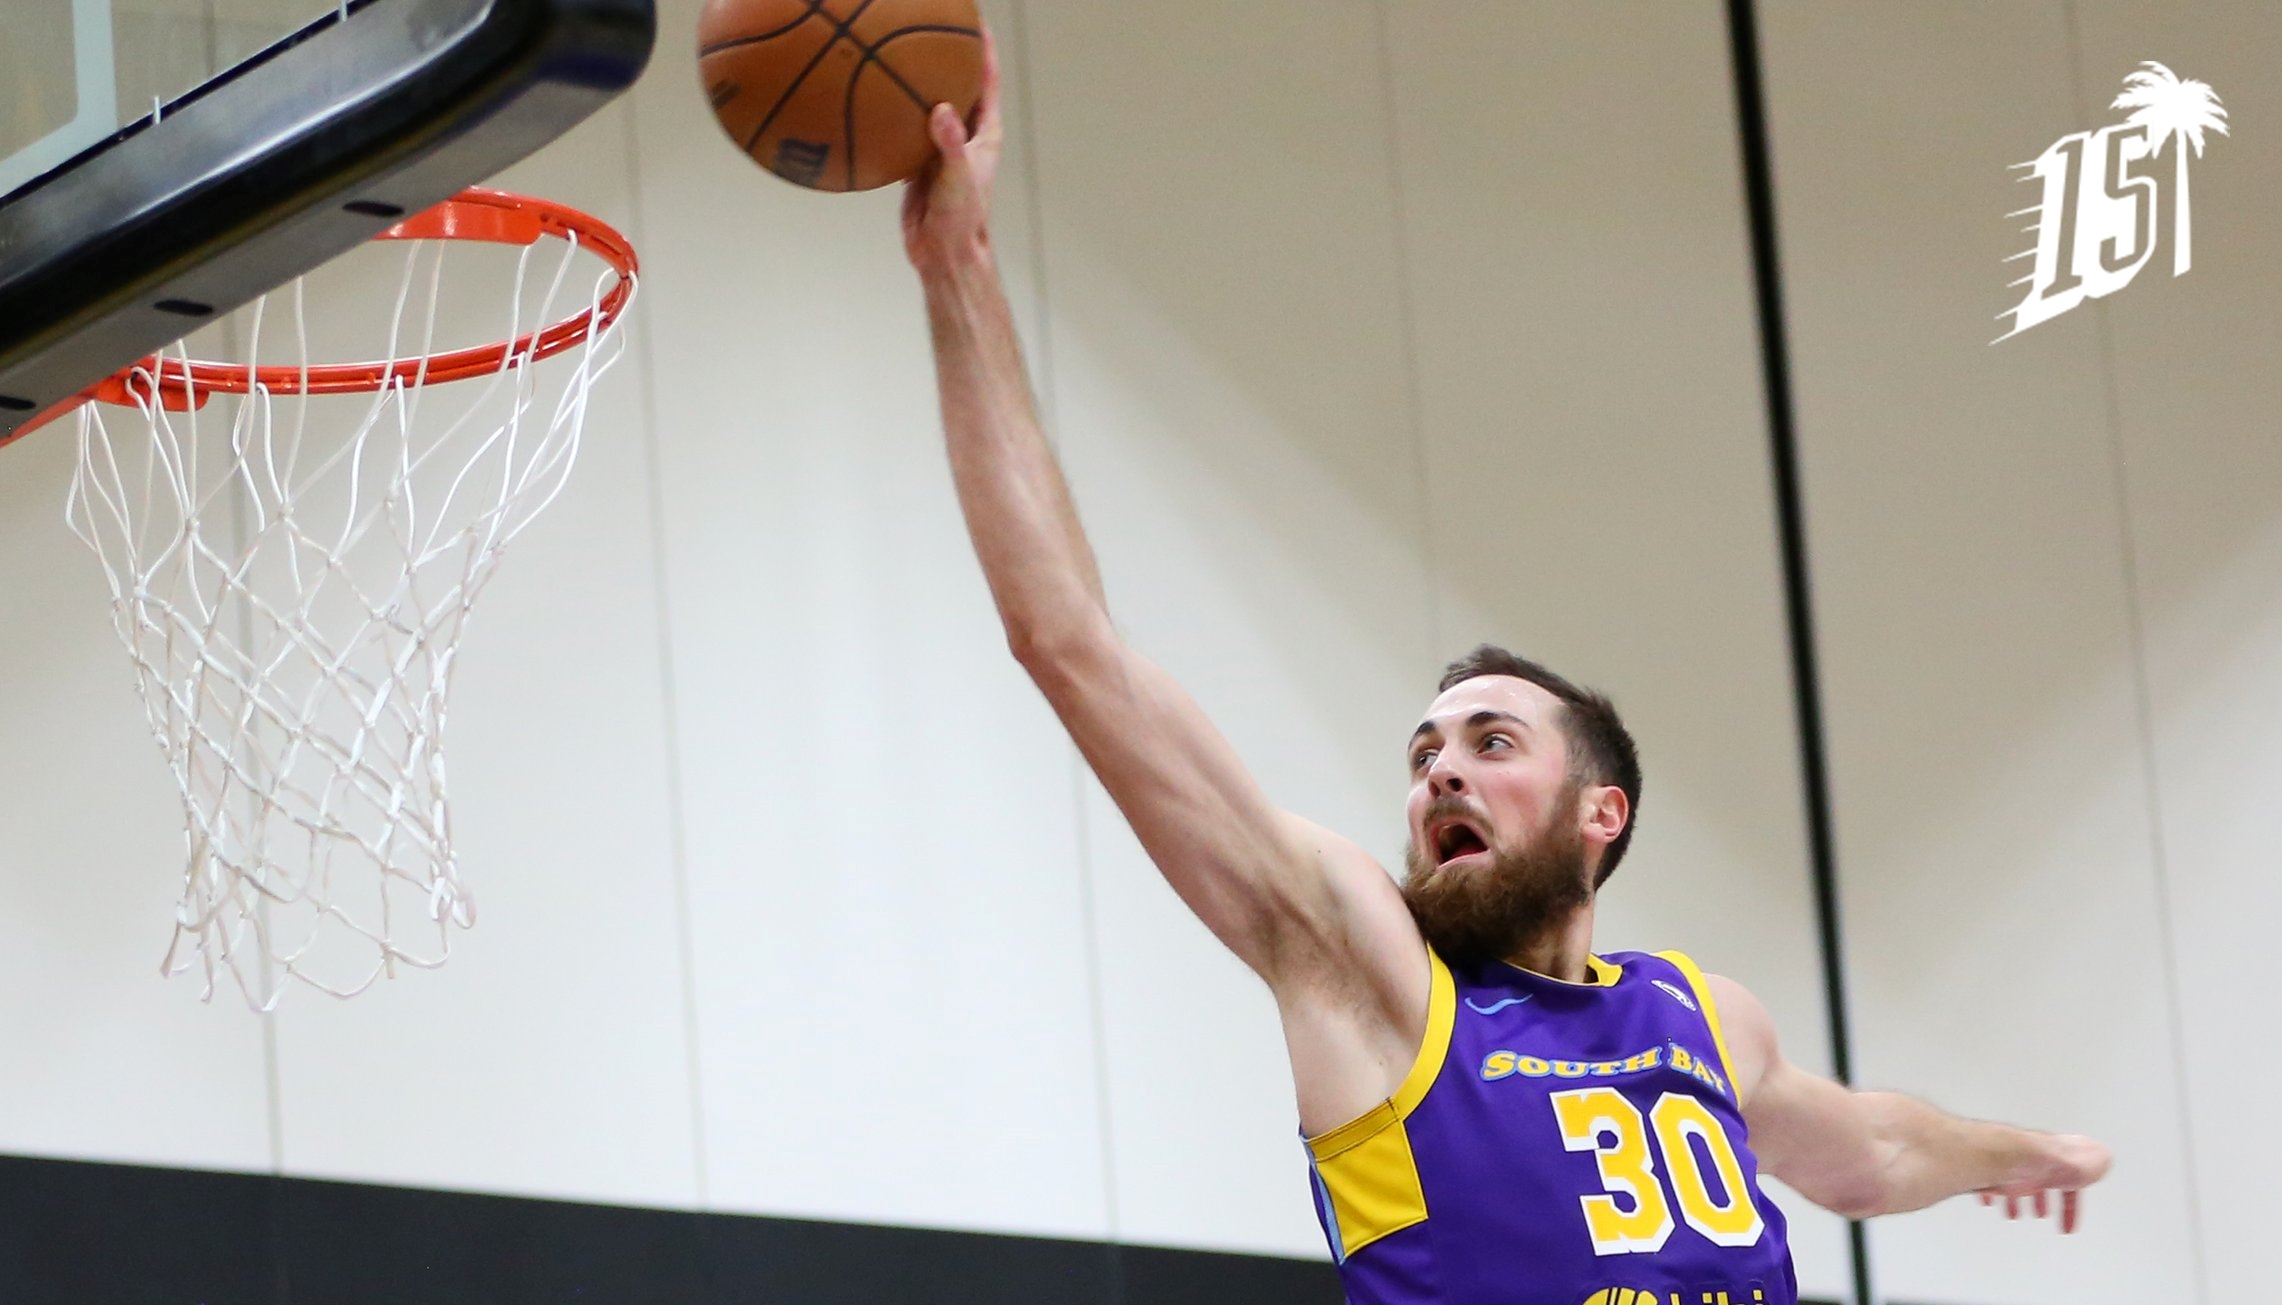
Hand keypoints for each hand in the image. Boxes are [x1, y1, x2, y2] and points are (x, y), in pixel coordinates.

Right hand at [902, 28, 1003, 272]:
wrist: (943, 253)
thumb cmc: (963, 219)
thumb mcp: (957, 177)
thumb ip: (949, 143)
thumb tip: (941, 109)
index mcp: (983, 134)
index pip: (987, 81)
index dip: (983, 50)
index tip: (974, 23)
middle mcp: (963, 135)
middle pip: (957, 86)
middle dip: (946, 59)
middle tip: (929, 31)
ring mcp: (940, 147)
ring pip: (928, 106)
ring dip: (916, 86)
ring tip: (897, 56)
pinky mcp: (918, 161)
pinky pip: (904, 130)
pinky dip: (893, 116)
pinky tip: (874, 100)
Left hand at [1975, 1133, 2110, 1232]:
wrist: (2009, 1156)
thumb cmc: (2045, 1162)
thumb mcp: (2085, 1164)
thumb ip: (2096, 1164)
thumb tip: (2102, 1160)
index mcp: (2058, 1161)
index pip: (2069, 1182)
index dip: (2071, 1206)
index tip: (2068, 1225)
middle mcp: (2034, 1161)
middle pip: (2040, 1180)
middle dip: (2042, 1198)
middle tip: (2041, 1214)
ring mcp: (2011, 1165)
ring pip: (2014, 1183)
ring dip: (2017, 1200)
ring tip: (2016, 1214)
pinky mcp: (1991, 1170)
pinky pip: (1989, 1182)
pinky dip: (1991, 1194)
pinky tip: (1991, 1202)